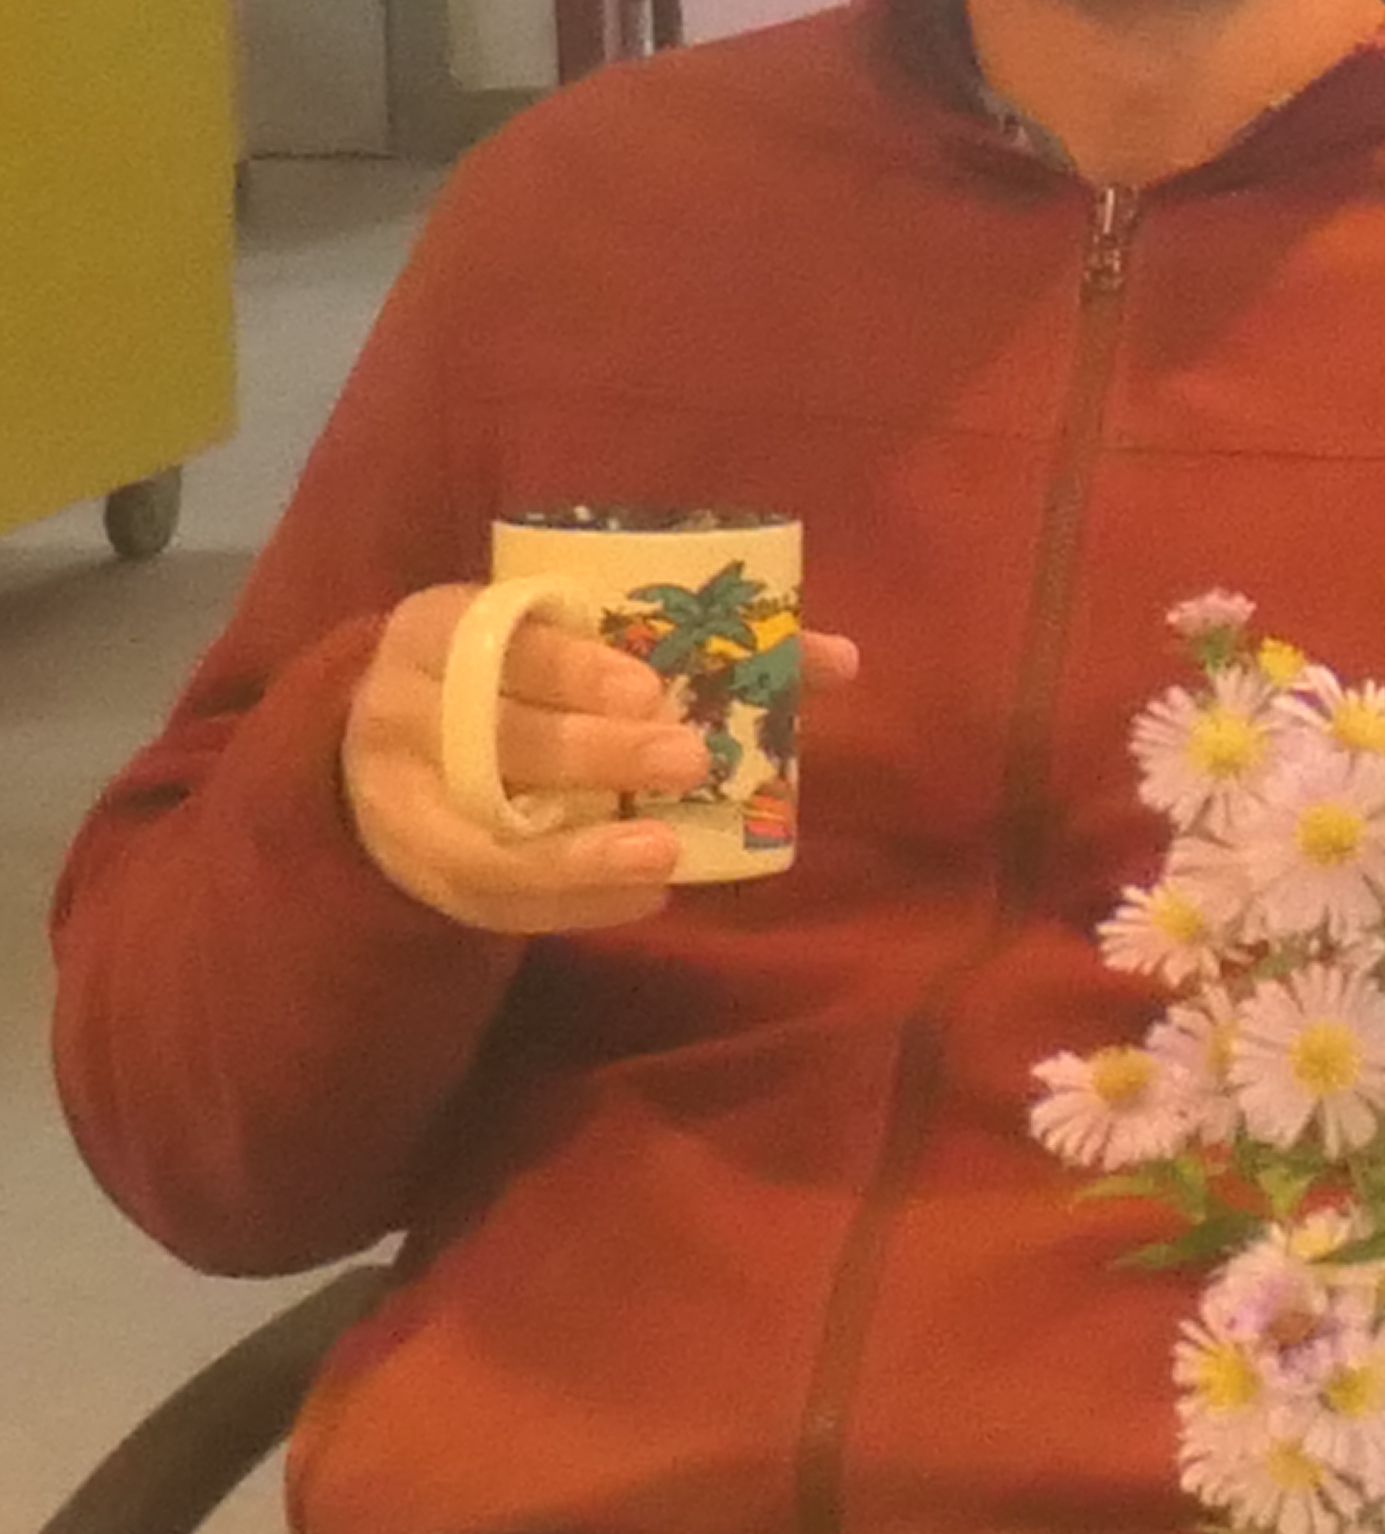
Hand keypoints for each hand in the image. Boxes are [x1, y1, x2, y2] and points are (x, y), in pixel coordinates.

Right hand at [339, 587, 863, 935]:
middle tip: (690, 760)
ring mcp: (396, 800)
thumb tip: (839, 659)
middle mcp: (401, 710)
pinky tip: (643, 894)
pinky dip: (569, 903)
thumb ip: (695, 645)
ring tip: (666, 855)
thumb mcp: (572, 638)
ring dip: (578, 853)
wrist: (399, 742)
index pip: (500, 642)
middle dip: (597, 754)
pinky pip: (489, 900)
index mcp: (440, 630)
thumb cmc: (520, 677)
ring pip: (484, 837)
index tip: (651, 687)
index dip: (574, 668)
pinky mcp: (415, 870)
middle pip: (497, 740)